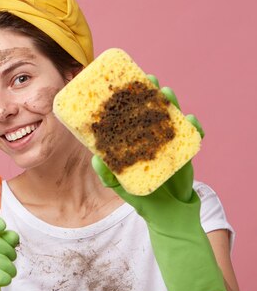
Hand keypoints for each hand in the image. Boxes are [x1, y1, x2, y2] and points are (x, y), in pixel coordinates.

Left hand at [92, 76, 225, 290]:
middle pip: (150, 108)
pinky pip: (193, 135)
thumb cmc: (138, 193)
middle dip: (149, 91)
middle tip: (147, 79)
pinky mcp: (185, 150)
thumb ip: (106, 173)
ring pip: (171, 115)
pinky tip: (190, 119)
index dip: (126, 98)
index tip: (120, 83)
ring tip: (165, 92)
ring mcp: (169, 140)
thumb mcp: (117, 184)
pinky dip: (194, 126)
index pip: (129, 113)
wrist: (165, 211)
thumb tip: (95, 158)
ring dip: (170, 102)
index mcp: (133, 137)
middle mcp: (150, 134)